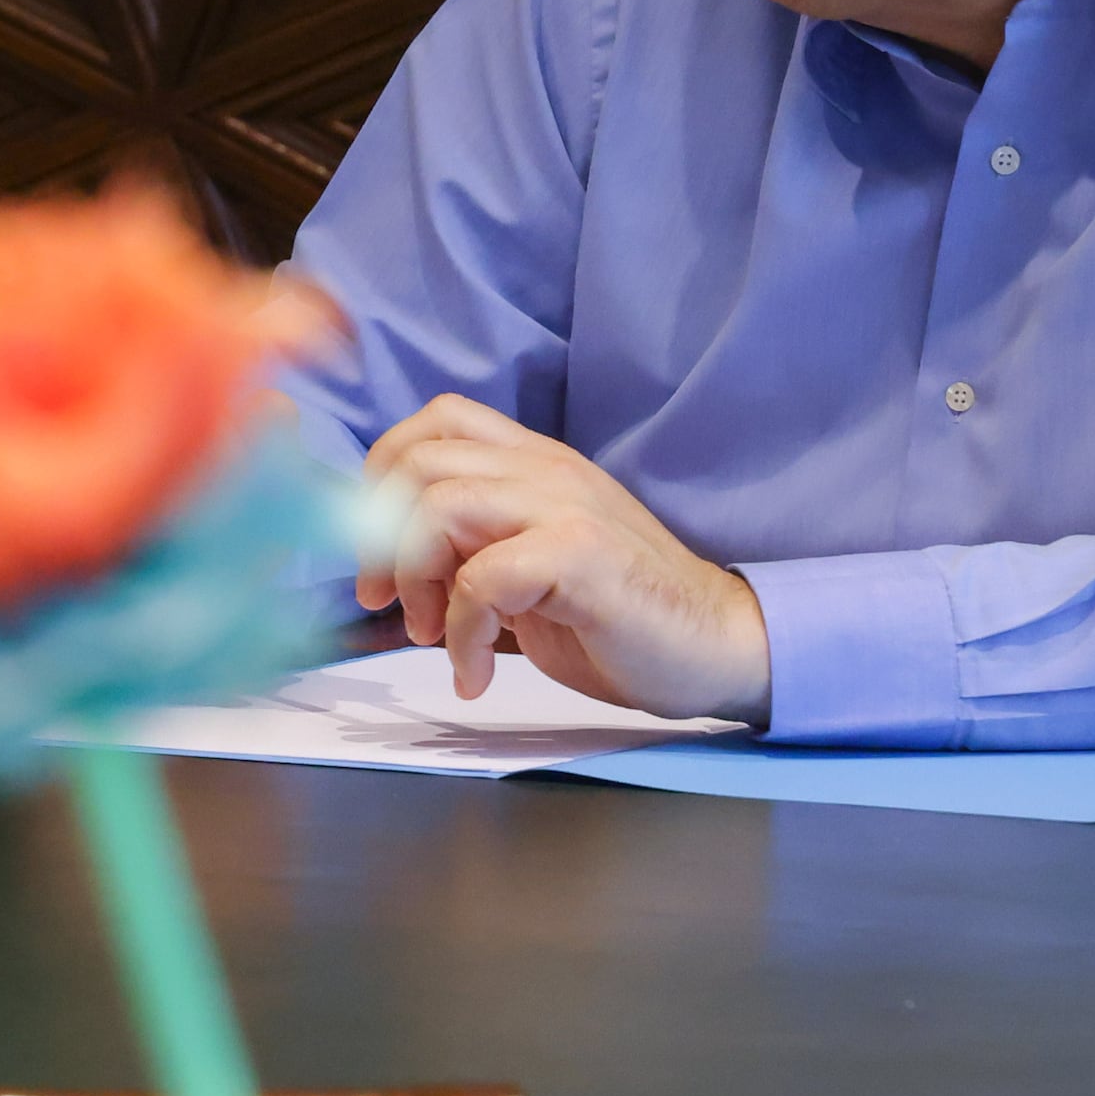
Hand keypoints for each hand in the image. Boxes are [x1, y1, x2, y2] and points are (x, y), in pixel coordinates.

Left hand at [357, 396, 771, 724]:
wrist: (720, 649)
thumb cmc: (618, 620)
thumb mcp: (525, 569)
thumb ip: (467, 546)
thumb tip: (383, 561)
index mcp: (533, 464)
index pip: (433, 424)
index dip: (381, 479)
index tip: (375, 555)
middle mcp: (548, 470)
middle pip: (418, 462)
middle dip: (377, 537)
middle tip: (390, 603)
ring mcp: (567, 507)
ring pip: (440, 507)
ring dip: (416, 581)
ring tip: (438, 637)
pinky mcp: (583, 555)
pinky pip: (482, 577)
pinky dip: (461, 634)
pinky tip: (476, 672)